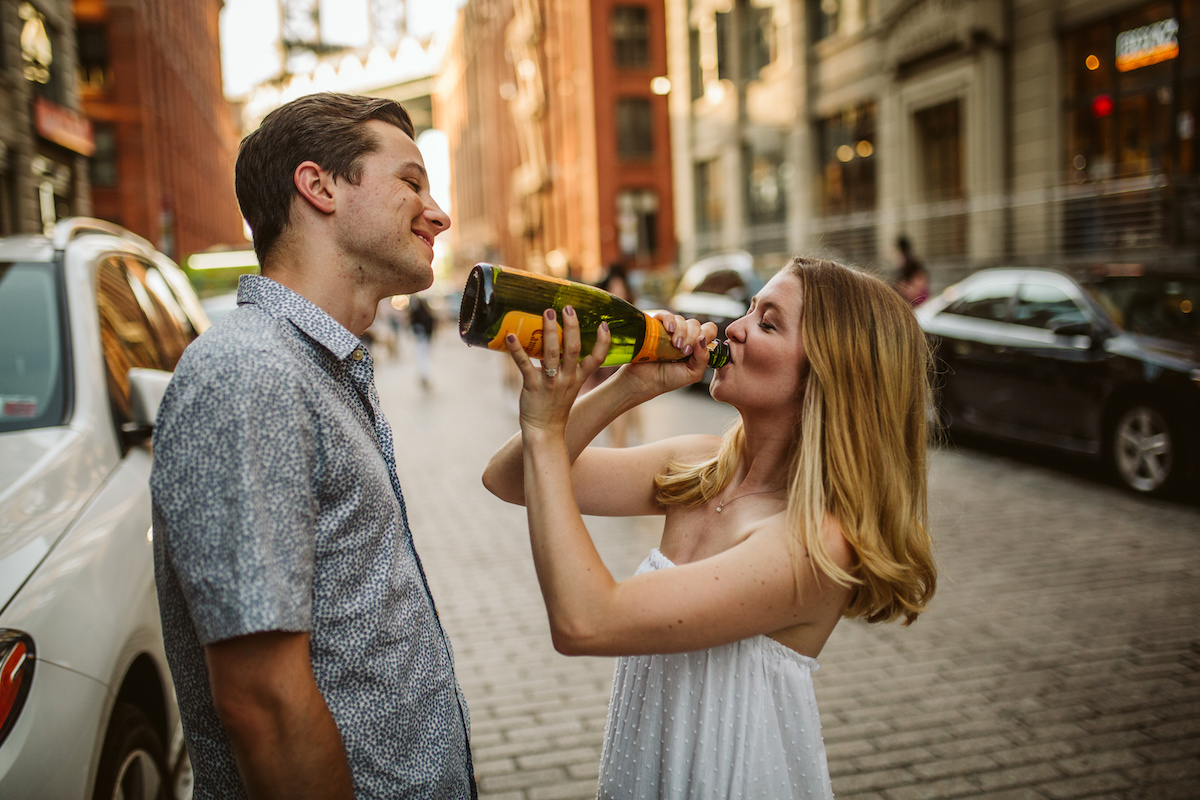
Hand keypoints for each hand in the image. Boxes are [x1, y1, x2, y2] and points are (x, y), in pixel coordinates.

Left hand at [505, 306, 609, 434]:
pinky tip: (510, 336)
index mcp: (578, 377)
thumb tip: (560, 341)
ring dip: (550, 332)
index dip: (603, 342)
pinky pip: (525, 365)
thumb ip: (568, 367)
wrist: (544, 432)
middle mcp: (567, 378)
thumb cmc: (555, 406)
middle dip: (572, 327)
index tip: (604, 324)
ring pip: (552, 354)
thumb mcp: (569, 386)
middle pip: (574, 349)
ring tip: (547, 313)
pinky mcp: (532, 386)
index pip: (597, 359)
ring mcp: (550, 382)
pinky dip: (517, 350)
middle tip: (567, 308)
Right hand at [620, 312, 719, 397]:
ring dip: (681, 332)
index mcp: (695, 345)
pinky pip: (665, 315)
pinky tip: (669, 330)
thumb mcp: (692, 373)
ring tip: (674, 346)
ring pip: (682, 320)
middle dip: (691, 338)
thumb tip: (702, 339)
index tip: (696, 349)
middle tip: (683, 351)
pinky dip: (669, 320)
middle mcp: (684, 335)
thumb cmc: (667, 378)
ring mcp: (670, 330)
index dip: (706, 336)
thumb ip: (703, 359)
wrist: (645, 381)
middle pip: (695, 324)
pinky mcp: (656, 326)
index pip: (709, 330)